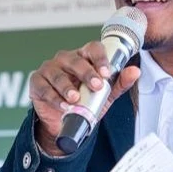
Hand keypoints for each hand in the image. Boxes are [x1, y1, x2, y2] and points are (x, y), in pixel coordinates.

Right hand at [29, 41, 140, 155]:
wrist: (64, 123)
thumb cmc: (84, 102)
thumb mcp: (105, 95)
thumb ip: (119, 83)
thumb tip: (136, 71)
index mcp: (83, 57)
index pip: (92, 48)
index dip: (100, 58)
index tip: (106, 72)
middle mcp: (65, 59)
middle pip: (74, 59)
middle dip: (86, 73)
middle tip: (96, 86)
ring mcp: (49, 69)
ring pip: (57, 73)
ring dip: (67, 87)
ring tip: (75, 100)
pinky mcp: (36, 82)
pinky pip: (44, 87)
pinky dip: (53, 97)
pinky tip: (62, 106)